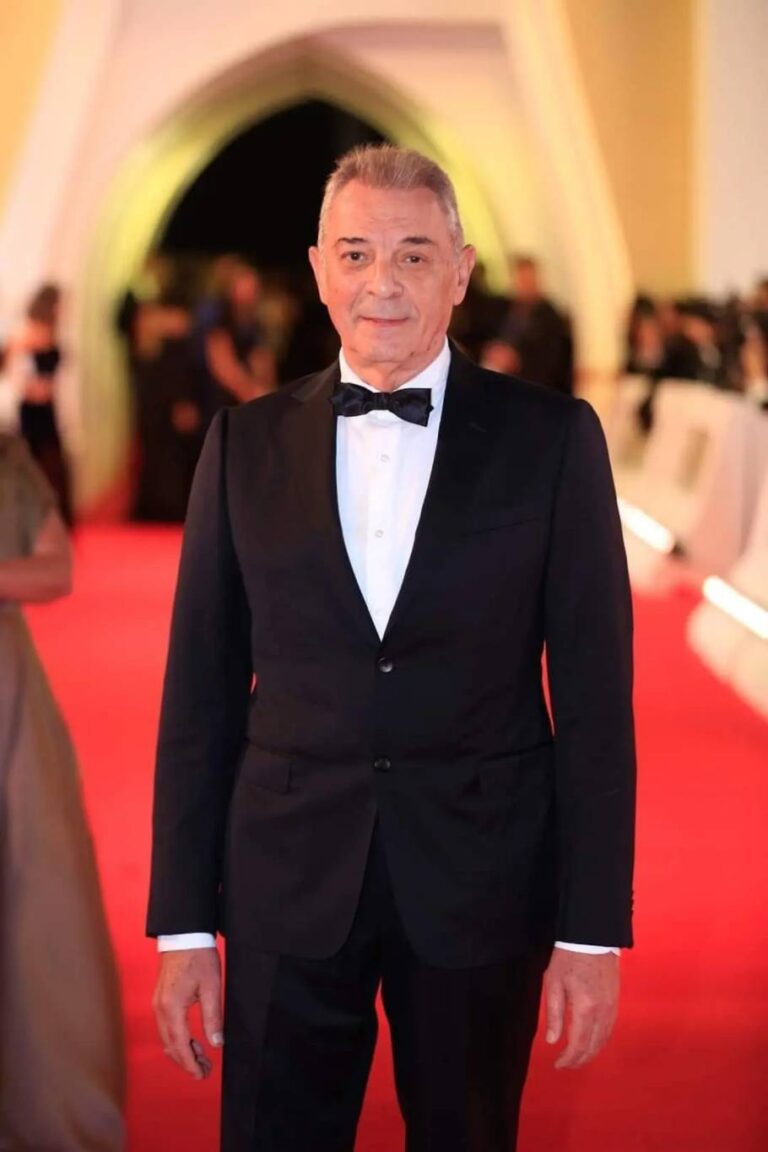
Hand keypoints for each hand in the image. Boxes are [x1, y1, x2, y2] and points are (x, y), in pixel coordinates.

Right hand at [153, 948, 222, 1079]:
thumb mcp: (211, 987)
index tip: (202, 1075)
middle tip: (205, 1071)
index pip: (180, 1045)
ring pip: (167, 1038)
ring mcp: (157, 1005)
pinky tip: (191, 1041)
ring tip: (202, 1059)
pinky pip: (166, 1028)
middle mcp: (160, 1010)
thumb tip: (216, 1044)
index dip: (190, 1064)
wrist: (183, 935)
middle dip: (187, 1062)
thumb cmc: (199, 958)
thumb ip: (213, 1017)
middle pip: (171, 1046)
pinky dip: (177, 1040)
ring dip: (182, 1052)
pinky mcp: (160, 1000)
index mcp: (172, 1008)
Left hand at [544, 949, 619, 1069]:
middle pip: (593, 1046)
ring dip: (591, 1053)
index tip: (557, 1064)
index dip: (568, 1059)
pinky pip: (609, 1029)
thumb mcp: (553, 982)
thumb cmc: (568, 958)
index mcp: (585, 1008)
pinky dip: (600, 1041)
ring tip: (577, 1058)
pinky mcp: (616, 1002)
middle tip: (566, 1065)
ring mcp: (612, 1008)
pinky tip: (591, 1043)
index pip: (578, 1044)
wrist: (592, 938)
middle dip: (579, 1060)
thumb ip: (554, 1013)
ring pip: (604, 1040)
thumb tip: (552, 1041)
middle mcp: (602, 1012)